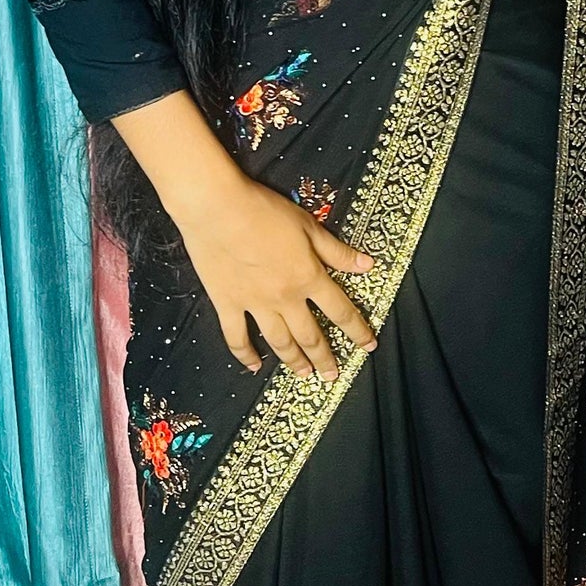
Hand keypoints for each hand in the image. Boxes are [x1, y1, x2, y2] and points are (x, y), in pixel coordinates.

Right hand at [111, 93, 377, 380]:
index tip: (369, 346)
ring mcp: (255, 305)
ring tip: (304, 375)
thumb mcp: (307, 226)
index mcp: (308, 277)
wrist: (217, 209)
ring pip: (279, 341)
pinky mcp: (227, 304)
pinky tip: (254, 366)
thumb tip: (367, 265)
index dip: (357, 330)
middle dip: (324, 357)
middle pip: (310, 335)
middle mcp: (285, 298)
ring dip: (294, 361)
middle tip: (332, 375)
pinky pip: (237, 336)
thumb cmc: (264, 211)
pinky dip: (246, 354)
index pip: (340, 311)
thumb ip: (336, 251)